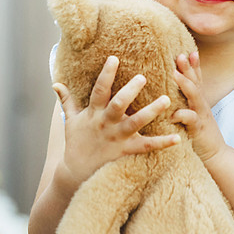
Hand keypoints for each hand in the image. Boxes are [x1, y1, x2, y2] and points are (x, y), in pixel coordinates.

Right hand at [54, 55, 180, 184]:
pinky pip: (147, 146)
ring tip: (166, 100)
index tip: (114, 58)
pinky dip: (162, 143)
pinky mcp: (126, 151)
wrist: (75, 174)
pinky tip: (177, 137)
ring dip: (151, 111)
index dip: (106, 74)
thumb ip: (66, 100)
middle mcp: (106, 123)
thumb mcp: (71, 121)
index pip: (99, 90)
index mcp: (94, 113)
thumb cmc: (76, 143)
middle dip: (130, 91)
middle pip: (118, 104)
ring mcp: (117, 138)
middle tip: (143, 77)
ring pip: (136, 123)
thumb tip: (56, 83)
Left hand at [172, 52, 226, 163]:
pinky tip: (174, 113)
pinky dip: (183, 115)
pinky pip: (191, 119)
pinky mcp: (198, 129)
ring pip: (194, 96)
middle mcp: (201, 104)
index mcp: (198, 100)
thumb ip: (185, 102)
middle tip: (180, 54)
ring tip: (174, 74)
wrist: (215, 155)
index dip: (193, 64)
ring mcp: (201, 115)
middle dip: (188, 67)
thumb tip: (171, 90)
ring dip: (185, 84)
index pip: (196, 78)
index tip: (187, 50)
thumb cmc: (199, 134)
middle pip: (195, 81)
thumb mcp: (193, 114)